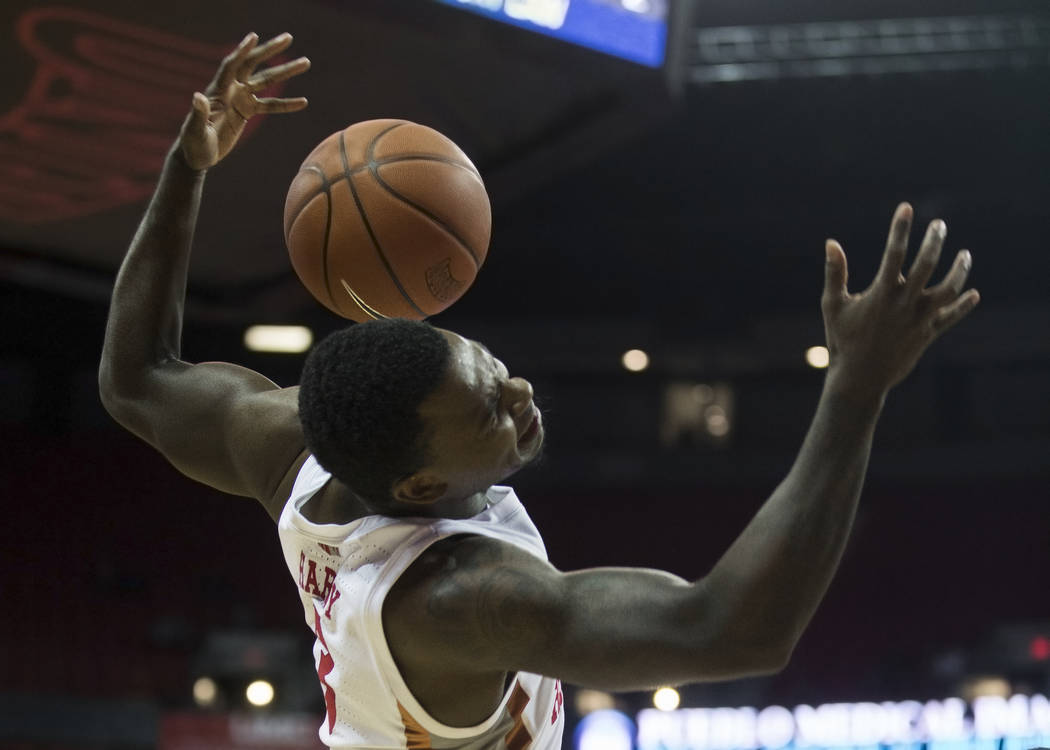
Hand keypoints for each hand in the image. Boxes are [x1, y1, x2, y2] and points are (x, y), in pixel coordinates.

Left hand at [178, 32, 309, 170]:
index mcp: (217, 90)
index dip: (242, 51)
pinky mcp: (247, 111)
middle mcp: (230, 89)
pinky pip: (270, 105)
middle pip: (252, 65)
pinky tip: (304, 101)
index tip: (254, 37)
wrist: (198, 155)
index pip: (231, 65)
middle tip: (288, 38)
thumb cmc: (193, 143)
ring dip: (285, 72)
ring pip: (266, 81)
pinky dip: (286, 104)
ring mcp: (240, 98)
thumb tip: (197, 96)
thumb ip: (198, 113)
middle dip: (269, 50)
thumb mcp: (194, 130)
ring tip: (305, 62)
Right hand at [821, 202, 979, 395]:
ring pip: (949, 289)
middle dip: (934, 240)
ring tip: (965, 255)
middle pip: (927, 264)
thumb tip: (831, 243)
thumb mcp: (833, 305)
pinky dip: (963, 306)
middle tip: (939, 224)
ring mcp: (920, 319)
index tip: (906, 208)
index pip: (894, 253)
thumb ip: (835, 273)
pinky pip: (951, 318)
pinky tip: (973, 293)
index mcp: (881, 293)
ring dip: (960, 270)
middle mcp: (904, 303)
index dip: (900, 228)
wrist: (859, 378)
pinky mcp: (928, 334)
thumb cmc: (842, 340)